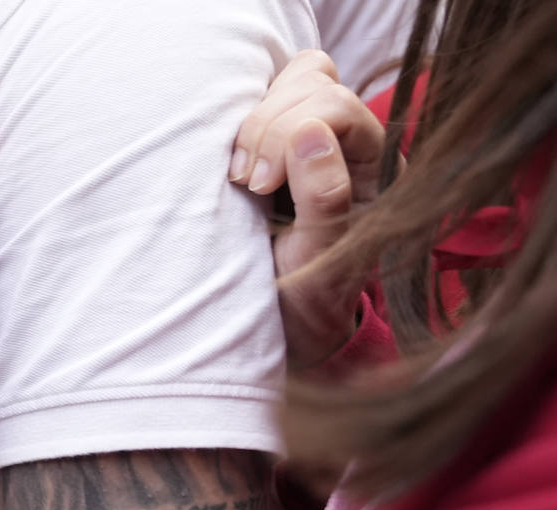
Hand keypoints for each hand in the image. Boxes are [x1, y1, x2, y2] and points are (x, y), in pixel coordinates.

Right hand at [230, 50, 388, 367]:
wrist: (287, 328)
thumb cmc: (308, 301)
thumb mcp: (320, 261)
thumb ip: (325, 197)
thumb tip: (311, 134)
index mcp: (374, 167)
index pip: (336, 107)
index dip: (291, 132)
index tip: (259, 186)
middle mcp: (349, 145)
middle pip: (312, 82)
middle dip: (268, 126)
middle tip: (246, 184)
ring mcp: (311, 141)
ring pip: (288, 82)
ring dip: (252, 124)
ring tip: (238, 177)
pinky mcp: (277, 146)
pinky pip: (262, 102)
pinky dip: (240, 126)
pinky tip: (234, 169)